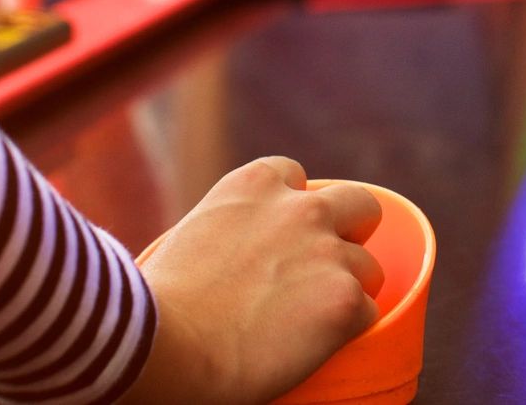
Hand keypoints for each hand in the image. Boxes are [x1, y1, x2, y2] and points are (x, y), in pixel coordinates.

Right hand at [119, 158, 381, 404]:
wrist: (163, 346)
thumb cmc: (158, 305)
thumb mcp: (188, 238)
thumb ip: (226, 233)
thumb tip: (230, 259)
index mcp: (254, 184)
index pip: (295, 177)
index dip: (293, 207)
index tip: (282, 238)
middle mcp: (301, 207)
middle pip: (359, 205)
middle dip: (349, 233)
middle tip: (323, 272)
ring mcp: (327, 252)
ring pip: (368, 270)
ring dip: (345, 292)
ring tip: (308, 326)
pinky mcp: (345, 300)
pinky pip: (367, 316)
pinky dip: (346, 334)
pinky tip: (314, 349)